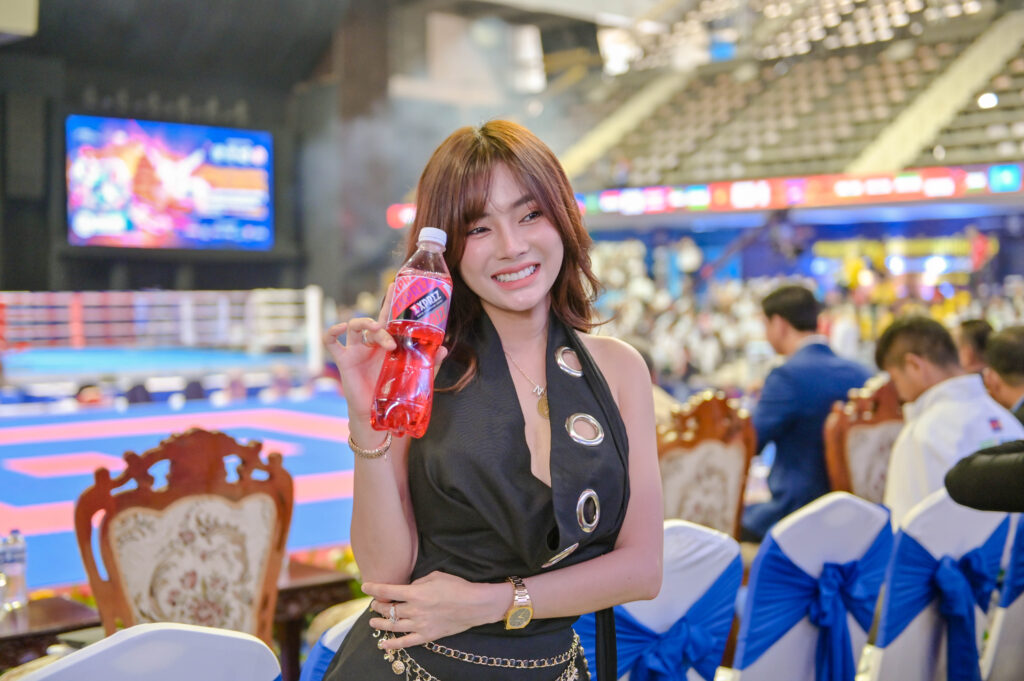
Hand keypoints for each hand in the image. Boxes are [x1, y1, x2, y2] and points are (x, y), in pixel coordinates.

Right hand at [323, 285, 448, 424]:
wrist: (377, 414)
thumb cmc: (395, 392)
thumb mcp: (415, 375)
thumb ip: (429, 362)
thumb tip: (443, 348)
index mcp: (387, 343)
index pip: (388, 317)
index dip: (390, 301)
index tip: (395, 285)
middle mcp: (371, 343)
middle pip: (373, 320)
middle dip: (380, 319)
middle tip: (391, 337)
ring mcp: (356, 350)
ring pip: (355, 326)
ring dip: (366, 325)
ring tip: (378, 335)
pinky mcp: (345, 361)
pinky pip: (331, 342)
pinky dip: (332, 332)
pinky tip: (340, 329)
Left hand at [363, 572, 508, 648]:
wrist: (475, 605)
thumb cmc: (457, 587)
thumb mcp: (435, 576)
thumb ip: (418, 583)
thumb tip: (409, 588)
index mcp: (416, 593)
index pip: (388, 591)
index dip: (374, 588)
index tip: (365, 587)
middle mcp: (415, 610)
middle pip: (389, 609)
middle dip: (378, 605)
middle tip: (375, 604)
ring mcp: (420, 625)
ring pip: (393, 625)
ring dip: (381, 623)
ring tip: (374, 621)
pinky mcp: (427, 636)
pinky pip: (406, 642)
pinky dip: (393, 644)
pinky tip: (383, 643)